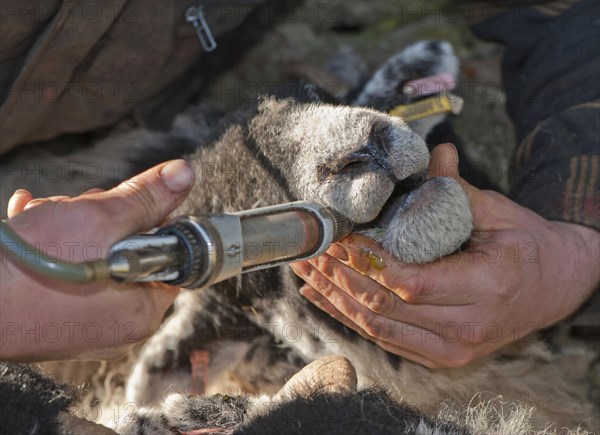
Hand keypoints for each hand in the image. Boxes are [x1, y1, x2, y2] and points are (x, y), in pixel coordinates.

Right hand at [1, 160, 193, 361]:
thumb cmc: (28, 268)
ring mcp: (81, 326)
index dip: (153, 224)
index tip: (130, 205)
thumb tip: (184, 176)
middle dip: (103, 221)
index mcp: (139, 313)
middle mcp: (115, 328)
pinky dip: (51, 245)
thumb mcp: (99, 219)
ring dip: (72, 227)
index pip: (169, 260)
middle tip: (77, 209)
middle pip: (130, 256)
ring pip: (95, 259)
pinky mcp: (51, 318)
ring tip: (44, 215)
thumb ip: (145, 197)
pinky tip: (30, 221)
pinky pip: (67, 274)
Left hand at [291, 144, 599, 367]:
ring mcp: (454, 349)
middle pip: (387, 308)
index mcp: (487, 286)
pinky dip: (351, 318)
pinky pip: (387, 339)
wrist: (556, 287)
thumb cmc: (526, 245)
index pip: (412, 282)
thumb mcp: (500, 213)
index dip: (368, 262)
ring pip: (379, 329)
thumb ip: (460, 190)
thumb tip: (437, 152)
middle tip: (311, 252)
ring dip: (337, 300)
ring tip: (306, 274)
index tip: (340, 239)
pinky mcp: (442, 356)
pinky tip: (323, 299)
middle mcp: (469, 326)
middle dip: (341, 278)